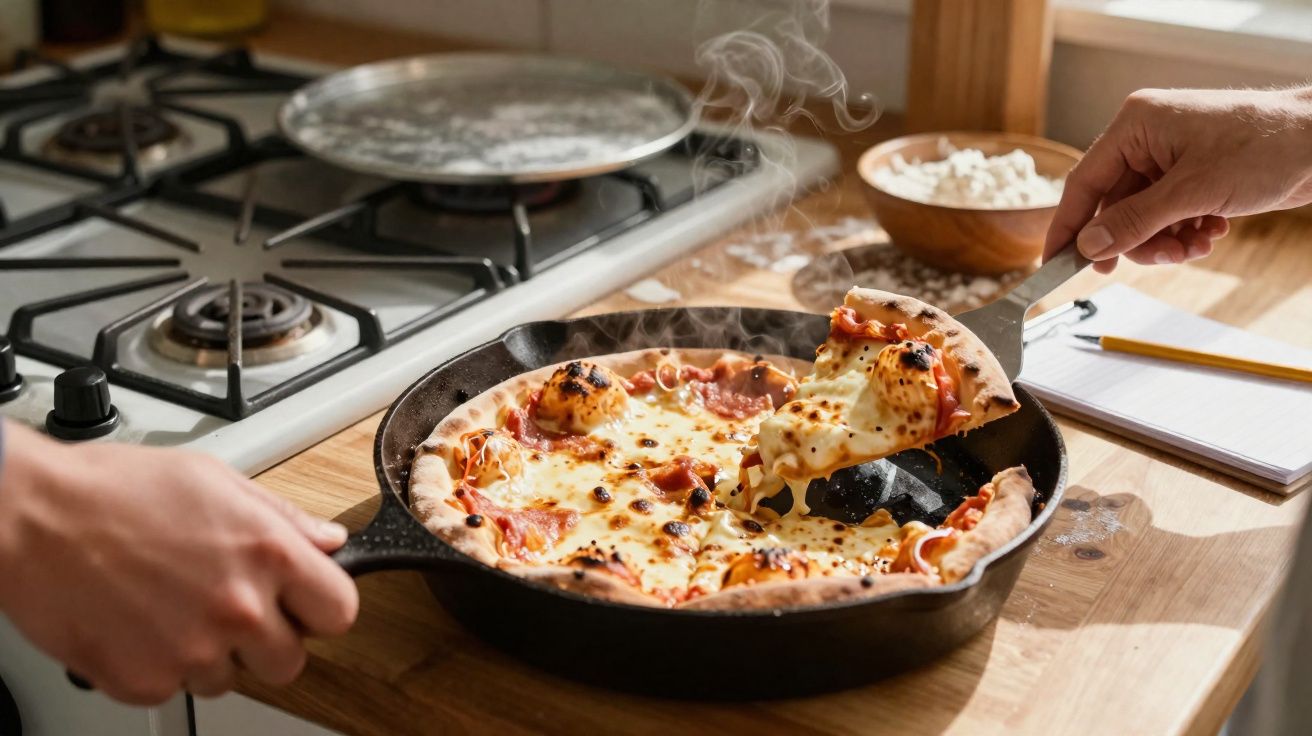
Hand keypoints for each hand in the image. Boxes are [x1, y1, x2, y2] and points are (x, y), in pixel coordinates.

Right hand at [0, 421, 357, 704]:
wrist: (32, 516)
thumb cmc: (114, 490)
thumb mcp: (216, 481)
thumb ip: (283, 518)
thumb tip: (327, 540)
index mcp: (269, 554)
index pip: (340, 612)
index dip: (321, 608)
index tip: (304, 603)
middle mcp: (239, 608)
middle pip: (291, 661)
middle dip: (268, 639)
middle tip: (231, 608)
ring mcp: (193, 651)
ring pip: (231, 679)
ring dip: (212, 654)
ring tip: (173, 605)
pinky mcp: (146, 680)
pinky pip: (175, 688)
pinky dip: (161, 665)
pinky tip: (140, 621)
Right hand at [1044, 86, 1311, 272]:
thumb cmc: (1266, 145)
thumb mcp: (1193, 192)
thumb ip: (1134, 221)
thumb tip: (1089, 246)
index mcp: (1135, 125)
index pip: (1084, 183)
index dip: (1069, 227)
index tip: (1055, 264)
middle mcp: (1147, 139)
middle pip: (1114, 207)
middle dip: (1136, 240)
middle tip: (1160, 259)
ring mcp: (1170, 158)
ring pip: (1141, 217)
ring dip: (1164, 241)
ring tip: (1195, 246)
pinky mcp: (1192, 175)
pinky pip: (1166, 216)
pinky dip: (1183, 232)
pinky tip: (1209, 233)